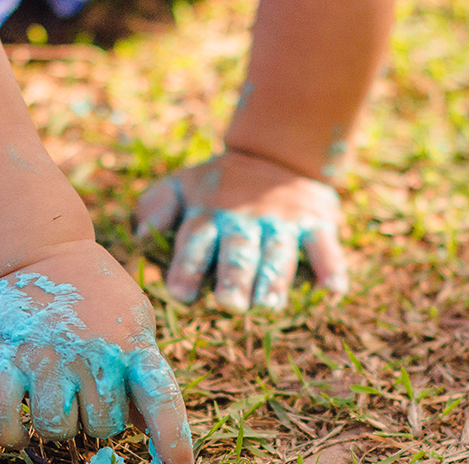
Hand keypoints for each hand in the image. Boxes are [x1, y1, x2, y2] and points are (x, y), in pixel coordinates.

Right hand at [0, 241, 193, 463]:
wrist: (37, 252)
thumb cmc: (95, 297)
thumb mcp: (134, 323)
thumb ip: (143, 373)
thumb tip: (145, 430)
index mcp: (133, 344)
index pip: (163, 402)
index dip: (173, 445)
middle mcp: (93, 353)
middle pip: (102, 428)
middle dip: (94, 419)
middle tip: (83, 389)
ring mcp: (46, 356)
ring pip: (56, 430)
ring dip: (55, 424)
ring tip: (52, 393)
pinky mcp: (2, 358)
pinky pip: (3, 420)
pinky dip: (10, 435)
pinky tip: (16, 428)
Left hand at [135, 150, 347, 312]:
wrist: (276, 151)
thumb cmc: (217, 185)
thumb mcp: (181, 185)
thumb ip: (156, 207)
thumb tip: (136, 236)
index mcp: (208, 213)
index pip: (194, 240)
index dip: (186, 267)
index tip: (180, 295)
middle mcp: (244, 219)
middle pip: (238, 250)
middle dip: (233, 277)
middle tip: (228, 305)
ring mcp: (282, 221)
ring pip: (278, 252)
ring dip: (274, 280)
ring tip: (268, 307)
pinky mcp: (317, 222)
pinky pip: (325, 246)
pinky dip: (330, 268)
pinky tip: (331, 291)